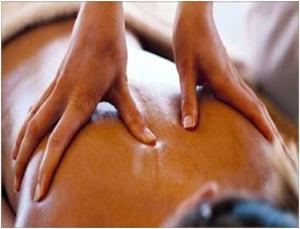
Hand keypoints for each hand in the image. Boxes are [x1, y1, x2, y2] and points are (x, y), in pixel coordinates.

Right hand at [12, 2, 155, 200]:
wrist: (97, 23)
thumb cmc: (112, 53)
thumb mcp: (123, 86)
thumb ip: (133, 117)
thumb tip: (151, 142)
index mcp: (79, 100)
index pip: (58, 141)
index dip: (46, 168)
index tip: (38, 192)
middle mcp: (60, 96)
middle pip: (33, 134)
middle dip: (22, 161)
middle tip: (17, 186)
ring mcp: (54, 88)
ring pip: (29, 121)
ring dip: (20, 144)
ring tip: (16, 164)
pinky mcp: (54, 82)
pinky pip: (34, 108)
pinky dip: (27, 125)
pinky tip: (27, 132)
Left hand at [173, 2, 277, 141]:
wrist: (194, 16)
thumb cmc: (188, 41)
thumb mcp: (185, 72)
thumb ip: (188, 100)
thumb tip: (190, 127)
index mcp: (224, 80)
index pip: (249, 107)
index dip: (262, 125)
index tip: (274, 142)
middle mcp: (232, 78)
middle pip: (255, 104)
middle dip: (266, 123)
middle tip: (274, 142)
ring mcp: (230, 73)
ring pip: (249, 97)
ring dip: (258, 115)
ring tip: (262, 130)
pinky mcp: (224, 70)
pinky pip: (240, 91)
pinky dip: (246, 105)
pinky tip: (240, 110)